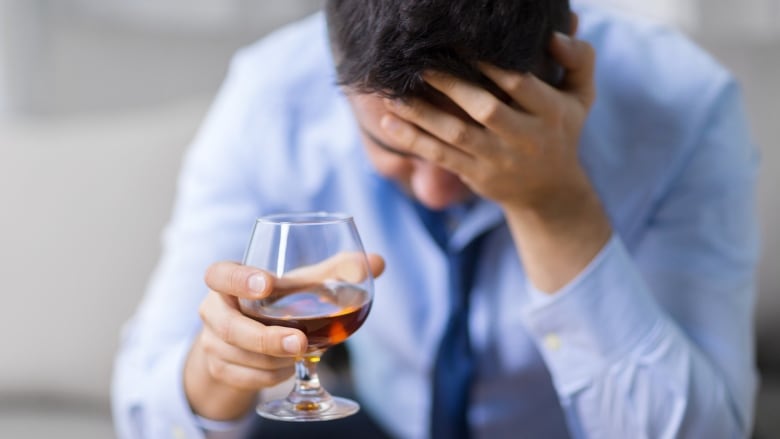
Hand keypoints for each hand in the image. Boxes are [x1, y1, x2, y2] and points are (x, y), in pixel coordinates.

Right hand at [184, 254, 384, 420]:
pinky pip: (246, 378)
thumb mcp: (302, 286)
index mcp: (229, 281)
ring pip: (240, 357)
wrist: (245, 342)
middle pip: (230, 326)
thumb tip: (379, 262)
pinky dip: (271, 376)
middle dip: (265, 337)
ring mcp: (212, 342)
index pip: (218, 274)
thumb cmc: (277, 302)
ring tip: (303, 350)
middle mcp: (214, 310)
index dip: (238, 279)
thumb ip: (337, 272)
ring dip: (275, 360)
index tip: (267, 284)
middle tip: (300, 342)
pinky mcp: (219, 370)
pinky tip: (288, 367)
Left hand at [380, 31, 596, 212]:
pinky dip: (413, 140)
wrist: (550, 192)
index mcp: (551, 112)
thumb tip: (553, 34)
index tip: (456, 42)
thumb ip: (578, 59)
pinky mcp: (477, 176)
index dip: (488, 62)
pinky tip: (389, 123)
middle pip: (484, 108)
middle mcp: (525, 138)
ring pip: (456, 134)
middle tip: (418, 62)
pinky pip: (441, 157)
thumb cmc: (560, 131)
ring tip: (392, 92)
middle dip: (449, 84)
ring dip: (421, 113)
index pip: (518, 82)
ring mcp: (499, 160)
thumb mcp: (581, 96)